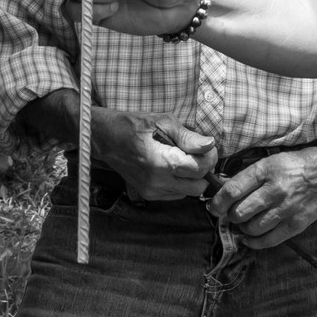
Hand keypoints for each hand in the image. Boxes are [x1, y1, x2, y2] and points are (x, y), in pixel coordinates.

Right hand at [95, 110, 217, 199]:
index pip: (200, 170)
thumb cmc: (136, 126)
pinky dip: (180, 183)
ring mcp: (151, 191)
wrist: (106, 138)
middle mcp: (157, 182)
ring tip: (182, 158)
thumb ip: (188, 137)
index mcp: (162, 162)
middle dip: (203, 170)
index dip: (210, 158)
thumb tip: (210, 145)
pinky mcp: (148, 194)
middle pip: (198, 187)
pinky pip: (175, 194)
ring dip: (192, 178)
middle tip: (197, 153)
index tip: (207, 147)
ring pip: (188, 193)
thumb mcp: (164, 122)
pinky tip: (172, 167)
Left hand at [207, 146, 316, 249]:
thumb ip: (249, 175)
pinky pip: (268, 240)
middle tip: (233, 213)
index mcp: (266, 170)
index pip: (232, 190)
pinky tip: (250, 238)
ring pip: (251, 228)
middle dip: (231, 216)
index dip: (218, 202)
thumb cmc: (296, 165)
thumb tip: (222, 189)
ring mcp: (286, 208)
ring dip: (243, 228)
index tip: (214, 206)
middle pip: (239, 212)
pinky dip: (254, 242)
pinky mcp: (295, 224)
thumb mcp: (271, 161)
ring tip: (245, 222)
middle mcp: (275, 190)